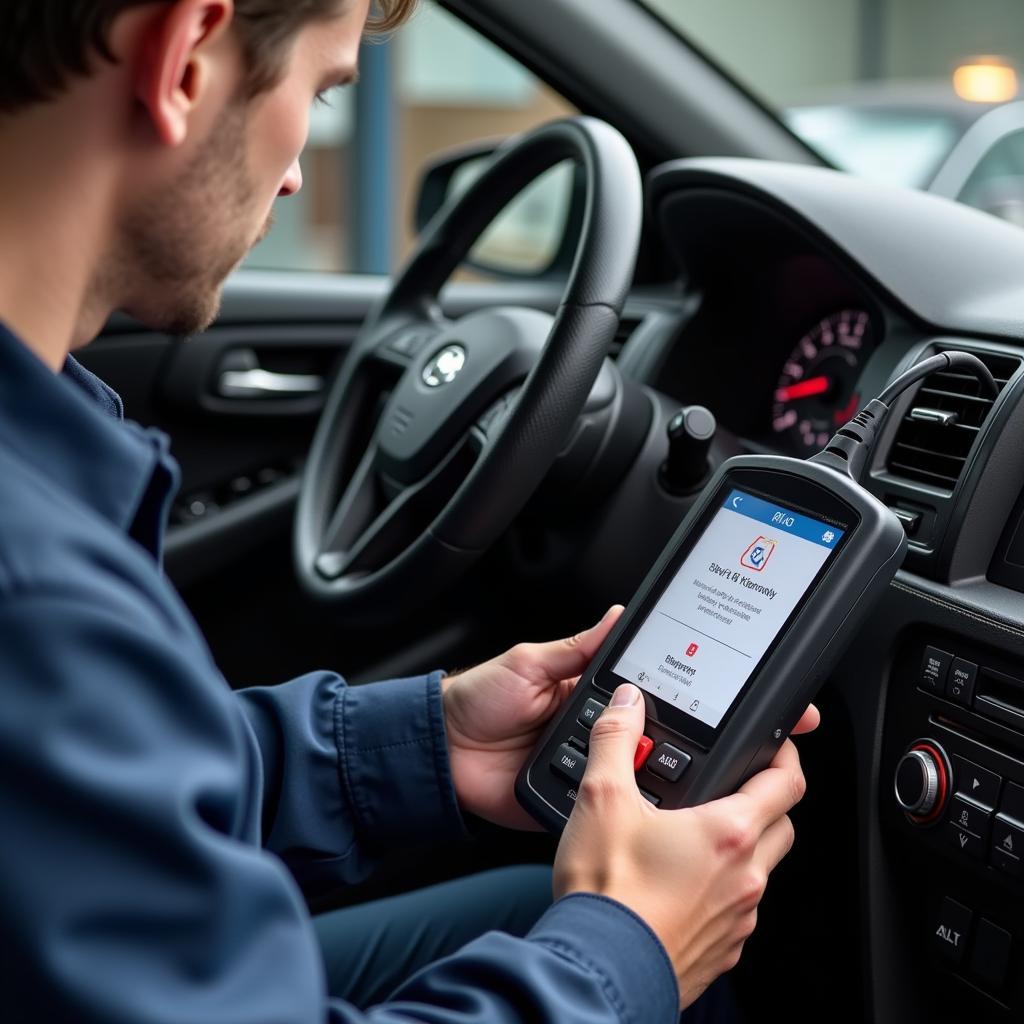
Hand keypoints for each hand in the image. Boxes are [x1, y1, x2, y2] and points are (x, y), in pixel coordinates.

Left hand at [442, 606, 623, 829]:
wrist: (442, 748)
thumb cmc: (478, 699)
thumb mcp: (528, 663)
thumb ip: (575, 647)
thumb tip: (615, 617)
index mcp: (581, 694)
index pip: (627, 695)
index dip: (644, 696)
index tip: (667, 691)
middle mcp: (585, 732)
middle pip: (630, 737)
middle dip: (637, 735)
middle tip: (637, 728)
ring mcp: (577, 768)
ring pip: (617, 772)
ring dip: (619, 767)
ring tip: (617, 758)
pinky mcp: (563, 799)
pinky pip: (591, 805)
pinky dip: (598, 799)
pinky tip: (601, 790)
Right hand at [554, 683, 818, 1009]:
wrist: (598, 971)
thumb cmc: (607, 893)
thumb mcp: (602, 798)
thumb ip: (616, 740)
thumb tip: (626, 705)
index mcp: (728, 832)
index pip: (786, 782)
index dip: (785, 754)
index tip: (774, 744)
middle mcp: (745, 877)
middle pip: (782, 825)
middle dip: (765, 799)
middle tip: (733, 785)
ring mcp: (737, 918)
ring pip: (761, 871)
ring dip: (741, 848)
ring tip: (696, 835)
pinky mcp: (720, 950)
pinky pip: (737, 910)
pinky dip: (721, 890)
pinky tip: (681, 884)